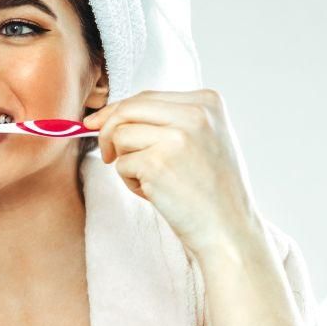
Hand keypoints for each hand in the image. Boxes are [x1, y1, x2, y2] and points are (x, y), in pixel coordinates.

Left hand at [83, 89, 265, 260]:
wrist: (229, 228)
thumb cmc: (210, 188)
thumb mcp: (203, 139)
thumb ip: (167, 121)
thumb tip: (106, 116)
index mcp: (207, 101)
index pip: (146, 97)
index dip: (116, 112)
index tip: (97, 125)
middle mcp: (195, 113)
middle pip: (127, 109)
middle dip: (107, 131)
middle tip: (108, 155)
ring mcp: (176, 137)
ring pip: (121, 135)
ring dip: (126, 161)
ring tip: (152, 180)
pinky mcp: (158, 163)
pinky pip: (121, 164)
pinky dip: (130, 182)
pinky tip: (155, 193)